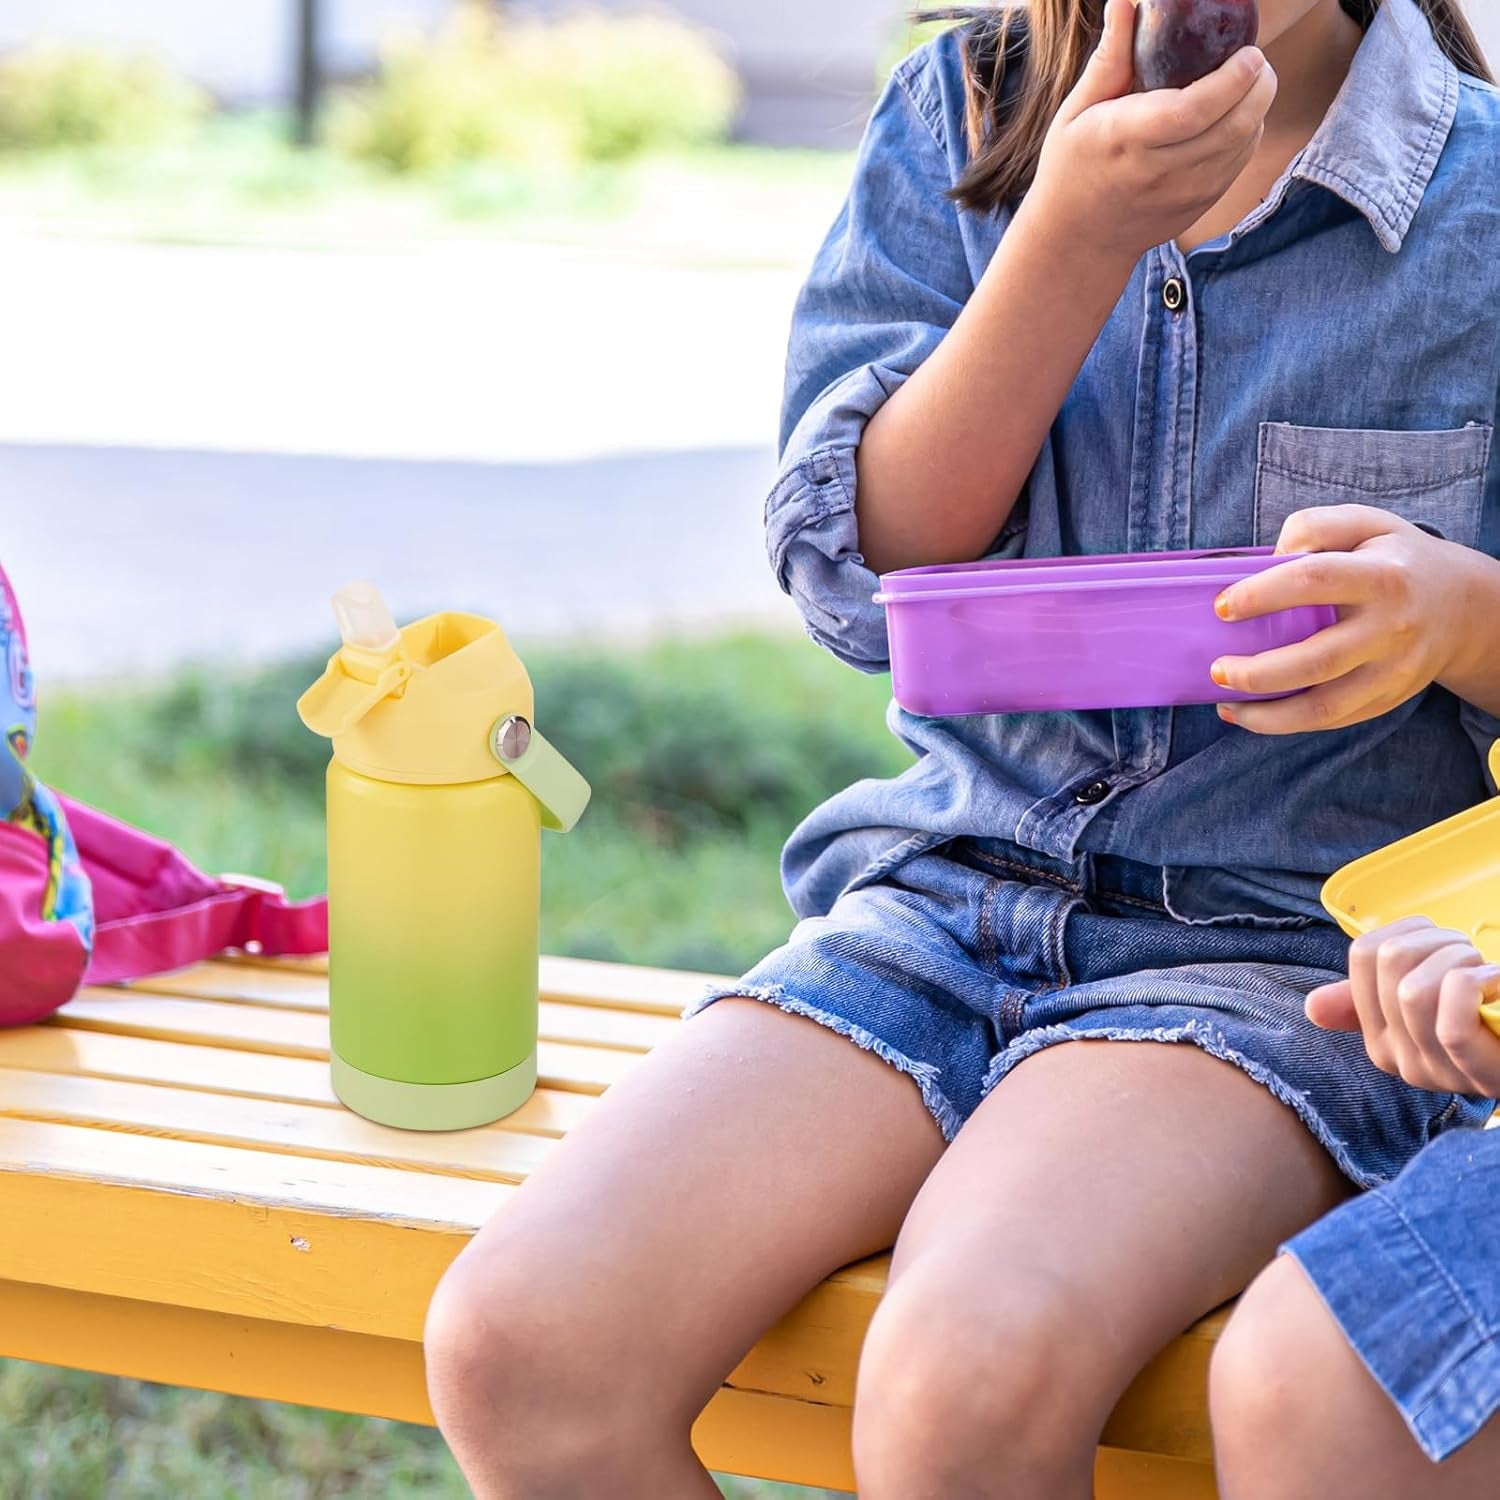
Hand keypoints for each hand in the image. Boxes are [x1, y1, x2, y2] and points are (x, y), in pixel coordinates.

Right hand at [1027, 0, 1276, 263]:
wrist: (1077, 240)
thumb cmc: (1072, 167)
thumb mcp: (1076, 111)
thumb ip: (1110, 59)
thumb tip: (1126, 1)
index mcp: (1125, 140)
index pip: (1192, 111)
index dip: (1232, 80)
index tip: (1249, 52)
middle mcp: (1158, 172)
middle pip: (1232, 126)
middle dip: (1260, 86)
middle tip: (1257, 61)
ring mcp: (1183, 195)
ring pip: (1243, 144)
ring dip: (1258, 108)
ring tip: (1251, 82)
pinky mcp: (1198, 207)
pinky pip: (1238, 164)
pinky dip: (1248, 133)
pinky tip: (1237, 116)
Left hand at [1211, 506, 1476, 734]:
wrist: (1464, 606)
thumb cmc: (1395, 560)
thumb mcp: (1365, 524)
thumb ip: (1315, 527)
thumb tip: (1269, 559)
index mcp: (1381, 576)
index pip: (1314, 580)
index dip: (1261, 594)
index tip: (1221, 606)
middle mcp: (1390, 628)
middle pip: (1317, 660)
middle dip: (1257, 672)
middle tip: (1216, 668)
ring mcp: (1392, 671)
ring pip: (1323, 706)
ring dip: (1265, 713)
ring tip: (1224, 702)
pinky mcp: (1387, 698)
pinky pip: (1331, 720)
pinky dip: (1284, 724)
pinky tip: (1249, 715)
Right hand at [1307, 917, 1499, 1093]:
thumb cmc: (1495, 1031)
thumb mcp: (1432, 1013)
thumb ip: (1378, 1001)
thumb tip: (1313, 1007)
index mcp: (1380, 1037)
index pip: (1363, 955)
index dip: (1411, 931)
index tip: (1445, 947)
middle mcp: (1398, 1058)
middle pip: (1389, 961)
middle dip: (1440, 942)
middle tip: (1473, 961)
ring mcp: (1436, 1070)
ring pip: (1413, 988)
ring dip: (1462, 961)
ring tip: (1489, 977)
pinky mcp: (1475, 1073)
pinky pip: (1450, 1015)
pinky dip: (1479, 983)